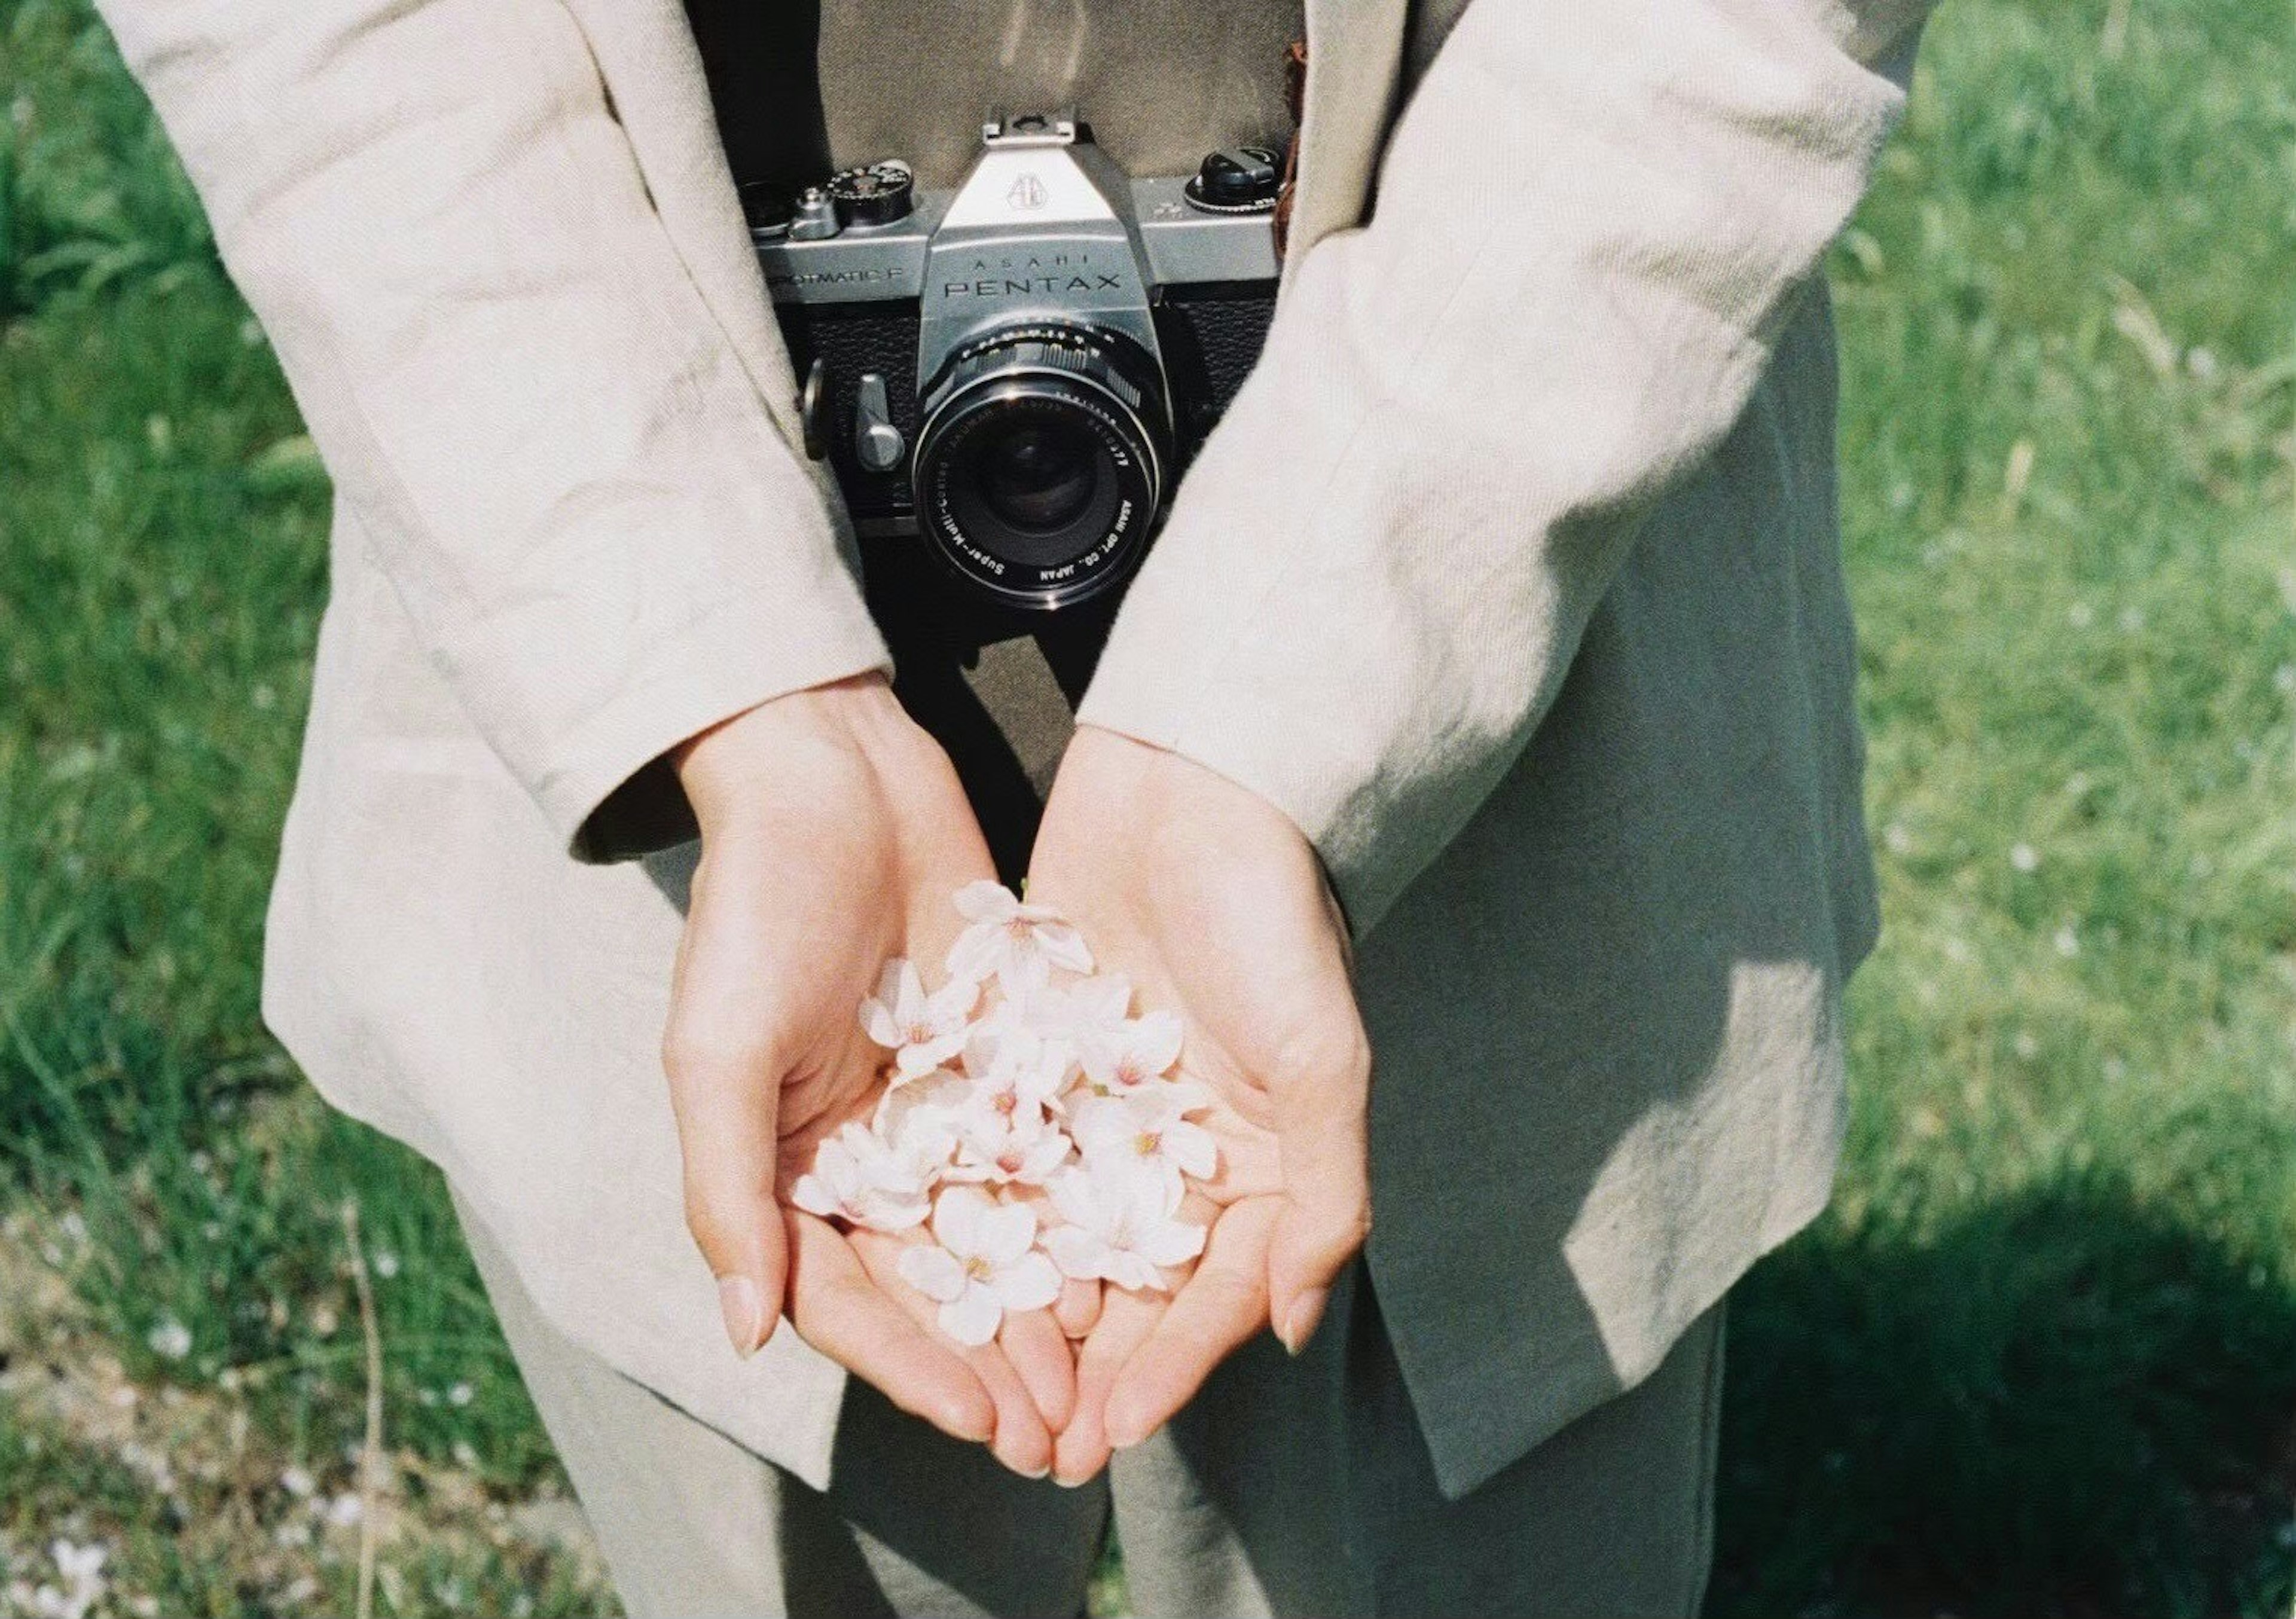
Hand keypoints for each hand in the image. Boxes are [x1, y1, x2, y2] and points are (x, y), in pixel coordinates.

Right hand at [662, 674, 1072, 1474]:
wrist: (832, 777)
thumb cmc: (754, 908)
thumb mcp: (716, 1050)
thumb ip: (728, 1190)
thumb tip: (747, 1333)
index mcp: (786, 1168)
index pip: (848, 1297)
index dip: (910, 1364)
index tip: (978, 1419)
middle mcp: (864, 1154)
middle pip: (934, 1283)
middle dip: (992, 1359)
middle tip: (1058, 1435)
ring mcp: (937, 1107)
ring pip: (998, 1230)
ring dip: (1044, 1305)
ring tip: (1104, 1371)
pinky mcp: (999, 1056)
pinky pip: (1044, 1148)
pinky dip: (1079, 1205)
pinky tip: (1134, 1256)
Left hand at [1023, 726, 1372, 1482]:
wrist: (1193, 782)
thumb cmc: (1272, 915)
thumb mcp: (1321, 1059)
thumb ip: (1322, 1196)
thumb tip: (1294, 1330)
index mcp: (1262, 1159)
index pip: (1217, 1292)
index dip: (1170, 1368)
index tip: (1114, 1431)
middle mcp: (1186, 1146)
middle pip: (1136, 1283)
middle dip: (1093, 1365)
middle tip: (1037, 1444)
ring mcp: (1110, 1105)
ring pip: (1066, 1232)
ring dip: (1032, 1310)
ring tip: (979, 1379)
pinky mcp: (1044, 1056)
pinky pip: (1013, 1153)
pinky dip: (987, 1213)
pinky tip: (938, 1269)